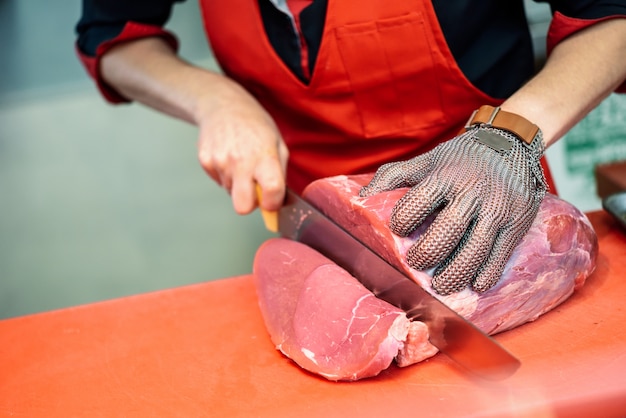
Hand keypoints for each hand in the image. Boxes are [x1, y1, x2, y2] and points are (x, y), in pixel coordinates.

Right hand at [195, 80, 288, 214]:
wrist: (222, 104)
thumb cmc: (254, 124)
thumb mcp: (277, 143)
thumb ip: (280, 174)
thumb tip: (279, 202)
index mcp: (264, 156)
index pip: (271, 191)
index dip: (273, 203)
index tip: (272, 201)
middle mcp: (241, 161)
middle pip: (242, 207)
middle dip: (250, 204)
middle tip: (254, 188)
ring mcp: (220, 162)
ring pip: (231, 193)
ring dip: (238, 184)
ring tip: (240, 161)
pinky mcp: (205, 162)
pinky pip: (219, 182)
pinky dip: (225, 174)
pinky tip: (228, 156)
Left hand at [360, 126, 546, 294]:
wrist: (511, 143)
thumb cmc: (460, 158)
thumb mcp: (427, 160)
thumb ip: (393, 176)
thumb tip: (361, 197)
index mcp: (445, 176)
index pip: (418, 203)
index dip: (404, 221)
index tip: (399, 231)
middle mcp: (472, 192)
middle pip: (447, 232)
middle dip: (427, 254)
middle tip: (416, 264)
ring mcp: (498, 209)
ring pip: (475, 249)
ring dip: (455, 272)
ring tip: (441, 286)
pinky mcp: (518, 222)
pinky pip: (501, 253)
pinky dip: (488, 272)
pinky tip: (475, 283)